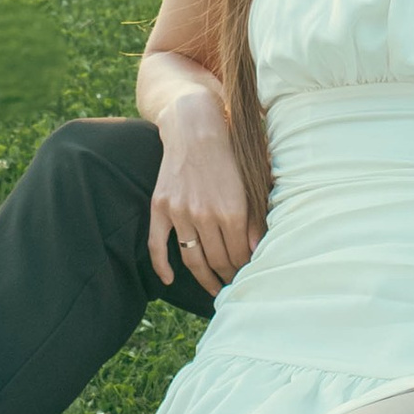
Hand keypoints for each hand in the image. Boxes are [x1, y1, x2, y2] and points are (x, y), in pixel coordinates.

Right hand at [147, 89, 262, 292]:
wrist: (194, 125)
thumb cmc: (230, 151)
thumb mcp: (250, 182)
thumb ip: (255, 217)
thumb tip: (256, 249)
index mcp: (232, 210)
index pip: (239, 254)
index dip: (245, 268)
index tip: (249, 275)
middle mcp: (205, 215)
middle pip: (217, 260)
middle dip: (228, 276)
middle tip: (235, 284)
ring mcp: (180, 212)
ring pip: (191, 258)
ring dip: (203, 278)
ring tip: (214, 288)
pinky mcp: (161, 206)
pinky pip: (157, 244)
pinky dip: (161, 266)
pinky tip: (169, 280)